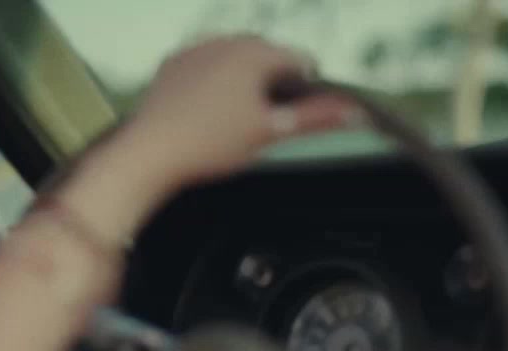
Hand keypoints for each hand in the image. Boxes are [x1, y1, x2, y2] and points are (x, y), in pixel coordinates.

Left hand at [126, 35, 358, 187]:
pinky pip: (205, 65)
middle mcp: (225, 40)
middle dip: (273, 82)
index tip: (295, 115)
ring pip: (235, 58)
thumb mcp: (271, 132)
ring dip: (244, 79)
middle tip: (266, 120)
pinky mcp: (173, 63)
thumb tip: (355, 113)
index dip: (306, 88)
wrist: (151, 153)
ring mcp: (196, 49)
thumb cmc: (211, 144)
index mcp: (254, 52)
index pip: (300, 60)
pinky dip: (214, 81)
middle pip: (267, 56)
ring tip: (236, 117)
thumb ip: (316, 119)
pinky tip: (209, 110)